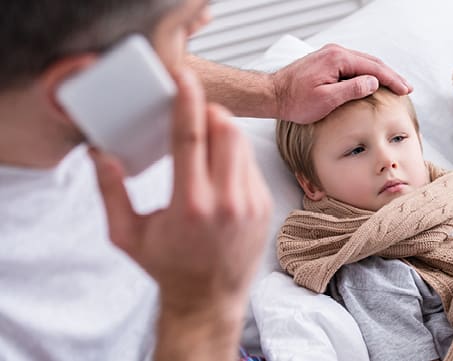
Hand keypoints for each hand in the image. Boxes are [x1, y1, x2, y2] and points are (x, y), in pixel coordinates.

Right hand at [89, 67, 271, 358]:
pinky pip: (250, 163)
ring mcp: (251, 203)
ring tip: (203, 141)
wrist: (209, 299)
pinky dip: (233, 156)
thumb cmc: (168, 268)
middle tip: (192, 115)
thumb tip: (102, 154)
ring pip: (241, 143)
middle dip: (208, 112)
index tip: (184, 78)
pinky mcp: (264, 205)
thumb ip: (110, 193)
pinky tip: (218, 171)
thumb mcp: (127, 236)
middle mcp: (226, 201)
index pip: (191, 137)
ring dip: (222, 131)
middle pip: (225, 130)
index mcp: (190, 205)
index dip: (187, 101)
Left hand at [271, 43, 412, 123]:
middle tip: (406, 88)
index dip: (392, 80)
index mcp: (338, 59)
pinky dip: (367, 73)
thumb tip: (374, 82)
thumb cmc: (296, 101)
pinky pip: (353, 65)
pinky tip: (373, 82)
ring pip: (363, 63)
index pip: (373, 68)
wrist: (273, 95)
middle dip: (391, 75)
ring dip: (380, 74)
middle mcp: (336, 52)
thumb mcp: (326, 100)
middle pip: (371, 62)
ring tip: (395, 85)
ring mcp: (331, 55)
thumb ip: (352, 89)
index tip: (405, 90)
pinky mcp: (327, 61)